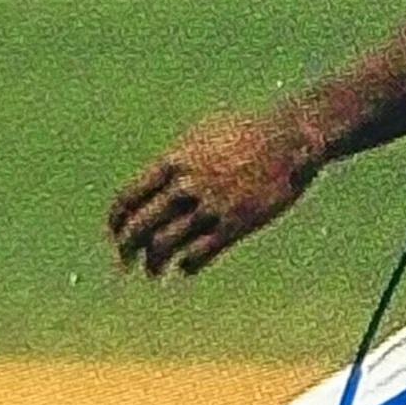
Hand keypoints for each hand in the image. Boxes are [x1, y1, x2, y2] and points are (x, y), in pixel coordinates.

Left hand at [109, 107, 319, 275]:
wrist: (290, 138)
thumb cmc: (249, 132)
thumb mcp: (203, 135)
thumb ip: (178, 159)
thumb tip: (159, 178)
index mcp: (174, 161)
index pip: (129, 197)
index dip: (116, 220)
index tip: (115, 233)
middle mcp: (186, 185)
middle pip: (140, 226)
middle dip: (127, 249)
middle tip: (126, 262)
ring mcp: (209, 206)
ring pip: (165, 245)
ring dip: (154, 264)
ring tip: (154, 272)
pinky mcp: (234, 224)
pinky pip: (199, 255)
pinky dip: (187, 266)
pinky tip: (187, 268)